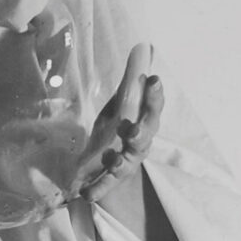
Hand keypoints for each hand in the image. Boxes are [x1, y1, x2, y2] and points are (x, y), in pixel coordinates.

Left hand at [80, 74, 163, 202]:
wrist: (112, 157)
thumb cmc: (123, 123)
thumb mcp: (124, 99)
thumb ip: (132, 77)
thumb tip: (144, 46)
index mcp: (143, 119)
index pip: (152, 106)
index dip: (154, 95)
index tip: (153, 80)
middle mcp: (139, 141)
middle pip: (144, 135)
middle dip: (141, 131)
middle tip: (134, 130)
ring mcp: (127, 160)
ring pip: (127, 162)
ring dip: (120, 163)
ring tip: (112, 164)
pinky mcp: (111, 175)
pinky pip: (105, 184)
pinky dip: (98, 188)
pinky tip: (86, 194)